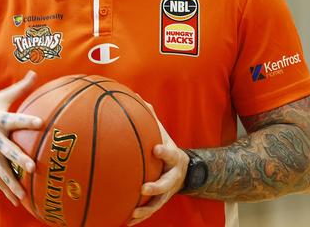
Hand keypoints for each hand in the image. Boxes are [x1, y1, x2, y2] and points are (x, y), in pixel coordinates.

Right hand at [0, 71, 42, 205]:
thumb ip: (19, 88)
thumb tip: (35, 72)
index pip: (15, 119)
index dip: (27, 120)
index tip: (41, 122)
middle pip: (8, 149)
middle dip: (19, 158)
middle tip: (32, 167)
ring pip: (1, 169)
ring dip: (12, 182)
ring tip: (25, 195)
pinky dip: (6, 189)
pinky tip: (18, 201)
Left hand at [127, 105, 187, 225]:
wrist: (184, 171)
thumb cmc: (166, 148)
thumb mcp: (163, 133)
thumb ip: (151, 118)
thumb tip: (136, 96)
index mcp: (173, 158)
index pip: (171, 154)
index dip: (165, 151)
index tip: (156, 148)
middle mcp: (172, 177)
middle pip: (166, 184)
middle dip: (156, 187)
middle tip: (144, 188)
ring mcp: (168, 192)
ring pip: (158, 204)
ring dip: (146, 209)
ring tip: (132, 213)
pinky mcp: (160, 202)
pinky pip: (149, 211)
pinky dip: (138, 217)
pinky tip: (124, 221)